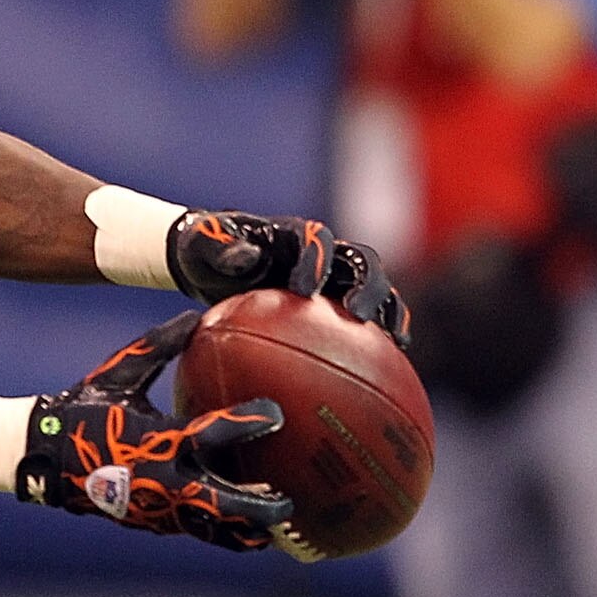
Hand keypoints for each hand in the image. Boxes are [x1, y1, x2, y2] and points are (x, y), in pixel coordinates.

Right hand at [21, 314, 294, 551]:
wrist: (42, 455)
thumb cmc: (84, 408)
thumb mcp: (117, 373)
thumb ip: (157, 347)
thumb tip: (194, 314)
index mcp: (156, 438)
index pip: (211, 432)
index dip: (247, 422)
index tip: (275, 414)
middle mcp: (160, 478)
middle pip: (219, 500)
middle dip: (257, 504)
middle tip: (287, 501)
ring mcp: (156, 506)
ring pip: (210, 527)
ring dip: (244, 530)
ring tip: (275, 531)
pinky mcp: (151, 522)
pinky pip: (194, 532)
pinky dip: (222, 534)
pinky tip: (245, 534)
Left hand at [168, 210, 409, 344]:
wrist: (210, 260)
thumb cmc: (204, 249)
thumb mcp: (201, 245)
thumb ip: (220, 247)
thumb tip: (245, 257)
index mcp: (291, 233)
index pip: (315, 239)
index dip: (316, 261)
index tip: (305, 291)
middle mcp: (320, 250)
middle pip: (360, 260)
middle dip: (367, 285)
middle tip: (359, 315)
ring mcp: (332, 273)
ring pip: (374, 285)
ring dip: (387, 308)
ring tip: (394, 340)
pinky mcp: (333, 297)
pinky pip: (365, 313)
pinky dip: (379, 332)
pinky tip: (387, 363)